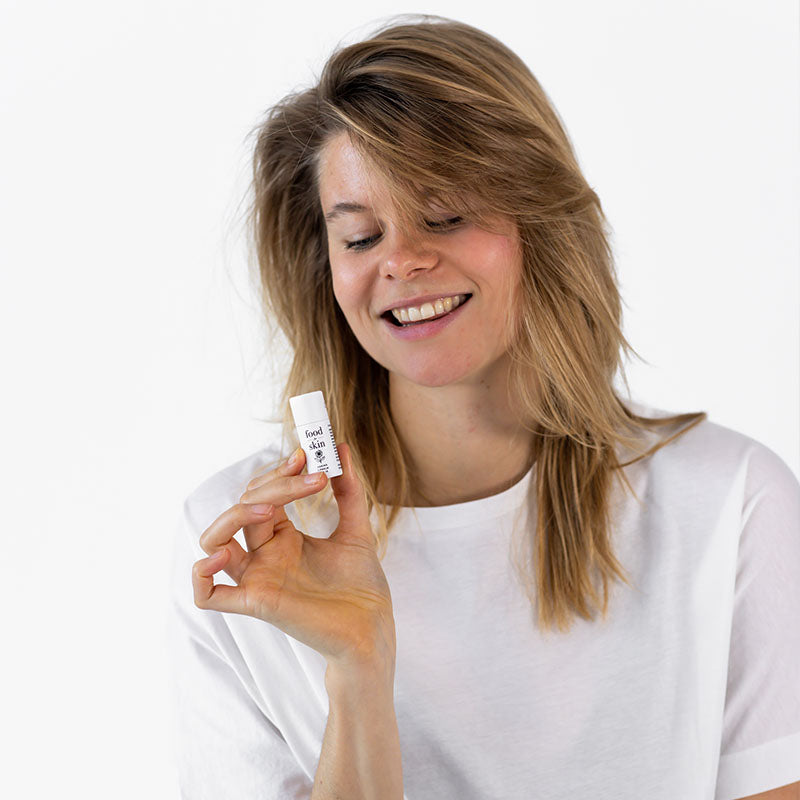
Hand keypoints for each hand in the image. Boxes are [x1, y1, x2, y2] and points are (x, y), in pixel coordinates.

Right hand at [191, 443, 395, 668]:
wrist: (373, 628)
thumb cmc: (362, 587)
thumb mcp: (356, 530)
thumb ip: (348, 491)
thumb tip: (342, 449)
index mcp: (283, 538)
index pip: (262, 495)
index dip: (278, 473)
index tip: (305, 457)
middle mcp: (265, 555)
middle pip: (243, 508)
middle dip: (274, 485)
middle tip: (310, 478)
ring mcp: (258, 577)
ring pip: (215, 541)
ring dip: (233, 516)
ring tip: (268, 509)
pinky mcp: (257, 603)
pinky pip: (209, 595)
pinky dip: (203, 574)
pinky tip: (223, 555)